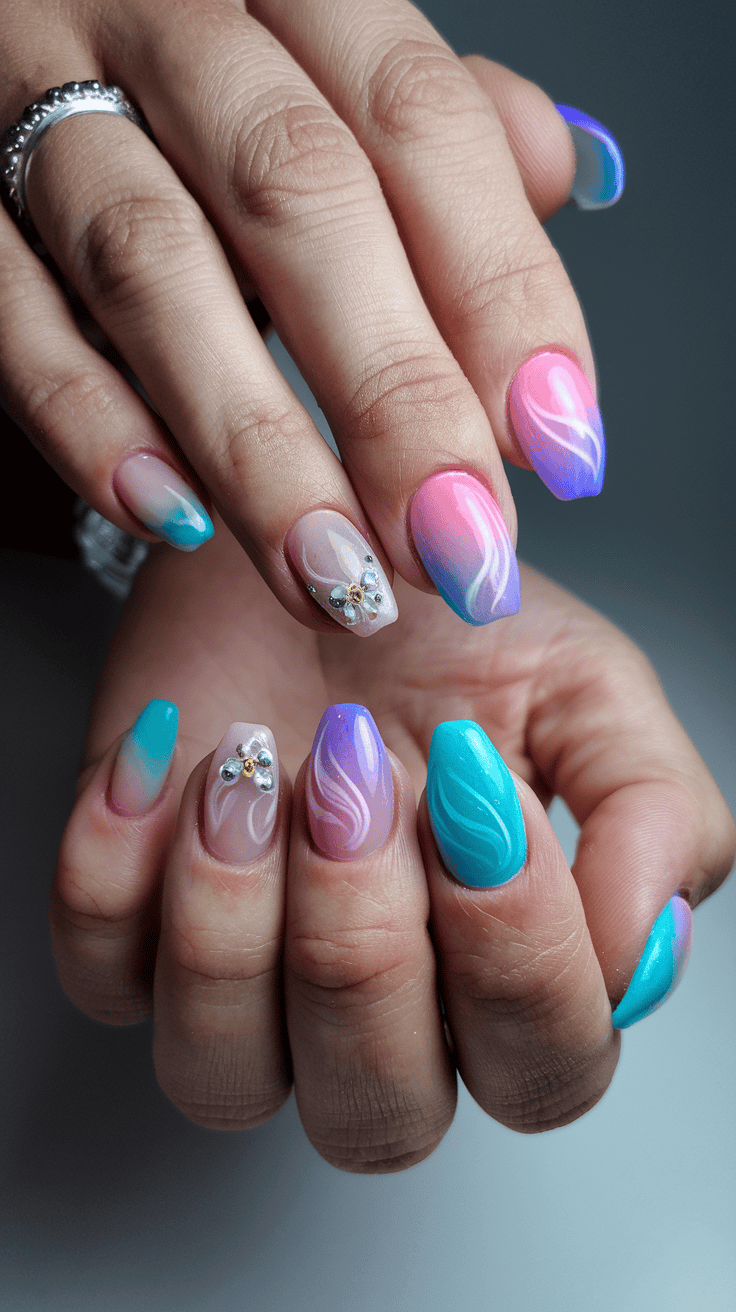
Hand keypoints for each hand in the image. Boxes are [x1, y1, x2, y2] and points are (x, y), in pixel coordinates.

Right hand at [1, 0, 619, 633]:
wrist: (5, 25)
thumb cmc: (194, 73)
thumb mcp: (324, 63)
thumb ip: (440, 122)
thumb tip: (574, 171)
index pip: (418, 120)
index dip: (501, 288)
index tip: (559, 442)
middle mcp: (163, 24)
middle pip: (296, 197)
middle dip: (391, 392)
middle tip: (456, 542)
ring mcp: (35, 105)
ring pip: (150, 267)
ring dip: (254, 446)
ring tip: (336, 574)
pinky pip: (11, 315)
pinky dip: (92, 424)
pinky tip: (174, 517)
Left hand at [50, 528, 734, 1169]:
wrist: (314, 537)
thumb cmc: (449, 627)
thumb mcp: (589, 689)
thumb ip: (654, 816)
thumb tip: (642, 952)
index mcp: (503, 971)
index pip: (541, 1068)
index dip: (516, 951)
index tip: (479, 785)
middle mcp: (375, 1008)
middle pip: (379, 1116)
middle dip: (362, 946)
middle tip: (356, 778)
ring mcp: (240, 982)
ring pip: (219, 1078)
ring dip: (233, 921)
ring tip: (254, 765)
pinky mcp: (127, 924)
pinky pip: (99, 970)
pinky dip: (117, 861)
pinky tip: (171, 753)